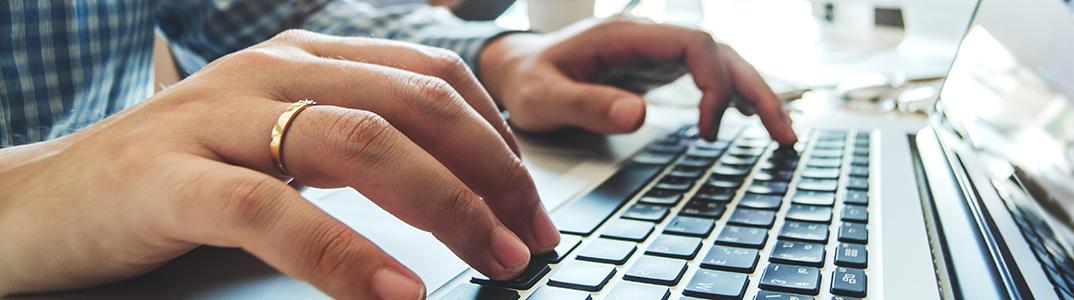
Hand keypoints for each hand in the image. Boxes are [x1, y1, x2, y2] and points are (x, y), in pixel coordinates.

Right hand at [0, 30, 558, 298]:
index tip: (531, 204)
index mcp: (302, 59)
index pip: (431, 81)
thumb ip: (350, 149)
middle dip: (491, 177)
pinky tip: (395, 293)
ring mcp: (217, 120)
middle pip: (414, 108)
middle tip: (529, 239)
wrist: (37, 202)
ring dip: (446, 208)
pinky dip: (346, 255)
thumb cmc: (171, 179)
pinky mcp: (170, 179)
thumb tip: (453, 190)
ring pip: (362, 145)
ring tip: (491, 260)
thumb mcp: (274, 146)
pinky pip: (274, 211)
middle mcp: (268, 72)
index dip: (497, 142)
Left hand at [478, 17, 797, 143]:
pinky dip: (731, 97)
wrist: (513, 69)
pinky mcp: (656, 70)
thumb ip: (586, 105)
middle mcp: (648, 39)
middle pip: (720, 52)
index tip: (710, 126)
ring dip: (753, 94)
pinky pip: (705, 77)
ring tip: (781, 134)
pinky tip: (747, 118)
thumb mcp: (543, 97)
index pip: (694, 43)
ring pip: (720, 64)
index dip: (714, 81)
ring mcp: (655, 53)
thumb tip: (638, 115)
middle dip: (755, 89)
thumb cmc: (525, 80)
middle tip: (782, 133)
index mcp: (626, 36)